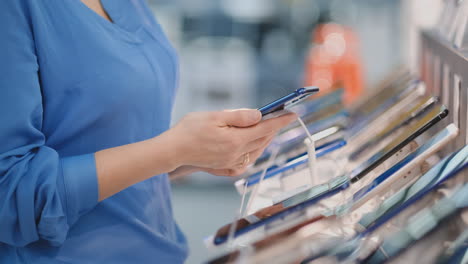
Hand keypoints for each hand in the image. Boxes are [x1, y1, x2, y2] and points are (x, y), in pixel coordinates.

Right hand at [165, 109, 295, 175]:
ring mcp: (230, 163)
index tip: (293, 114)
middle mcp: (236, 154)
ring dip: (265, 140)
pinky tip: (253, 148)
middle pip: (262, 140)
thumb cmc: (189, 130)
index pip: (265, 128)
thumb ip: (239, 116)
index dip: (280, 120)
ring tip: (269, 129)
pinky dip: (253, 154)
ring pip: (256, 152)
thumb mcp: (214, 116)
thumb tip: (259, 116)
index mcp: (235, 140)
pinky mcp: (224, 168)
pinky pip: (246, 162)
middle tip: (281, 118)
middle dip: (274, 129)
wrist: (173, 150)